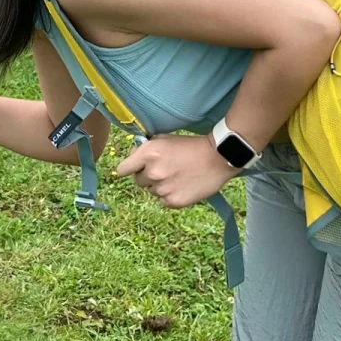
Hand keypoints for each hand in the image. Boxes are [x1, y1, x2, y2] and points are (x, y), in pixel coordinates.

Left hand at [115, 134, 238, 208]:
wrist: (219, 157)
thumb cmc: (191, 146)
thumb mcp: (165, 139)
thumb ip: (146, 148)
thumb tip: (133, 157)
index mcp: (148, 153)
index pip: (122, 169)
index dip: (128, 168)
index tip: (134, 168)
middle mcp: (152, 172)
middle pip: (138, 181)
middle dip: (147, 176)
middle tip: (165, 169)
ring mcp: (162, 189)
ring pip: (152, 191)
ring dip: (160, 186)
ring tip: (178, 176)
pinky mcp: (173, 201)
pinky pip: (163, 201)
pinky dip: (170, 196)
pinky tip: (183, 186)